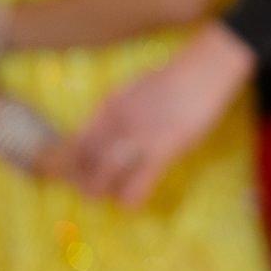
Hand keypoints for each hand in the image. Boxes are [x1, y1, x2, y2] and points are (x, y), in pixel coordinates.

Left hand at [68, 23, 254, 205]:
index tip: (68, 175)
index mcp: (107, 107)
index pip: (73, 144)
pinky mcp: (162, 150)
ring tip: (112, 194)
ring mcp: (137, 137)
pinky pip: (136, 185)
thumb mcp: (136, 89)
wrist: (205, 69)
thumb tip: (107, 133)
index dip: (65, 165)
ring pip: (101, 178)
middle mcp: (114, 124)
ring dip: (102, 192)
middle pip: (81, 164)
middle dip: (82, 182)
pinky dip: (129, 198)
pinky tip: (131, 201)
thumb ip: (119, 111)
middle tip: (93, 188)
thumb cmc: (177, 78)